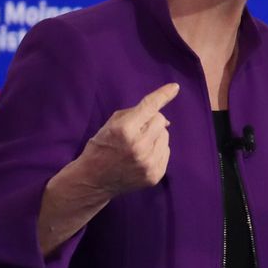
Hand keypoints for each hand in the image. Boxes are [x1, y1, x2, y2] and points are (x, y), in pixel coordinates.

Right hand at [71, 82, 178, 198]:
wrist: (93, 181)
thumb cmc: (101, 147)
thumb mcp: (110, 125)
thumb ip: (134, 115)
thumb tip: (163, 117)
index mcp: (124, 130)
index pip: (149, 107)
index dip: (163, 95)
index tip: (174, 87)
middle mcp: (139, 146)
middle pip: (160, 120)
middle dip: (151, 121)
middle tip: (138, 129)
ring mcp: (148, 162)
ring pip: (165, 136)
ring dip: (155, 136)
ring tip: (139, 144)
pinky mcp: (155, 175)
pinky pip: (166, 151)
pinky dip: (157, 150)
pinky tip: (143, 156)